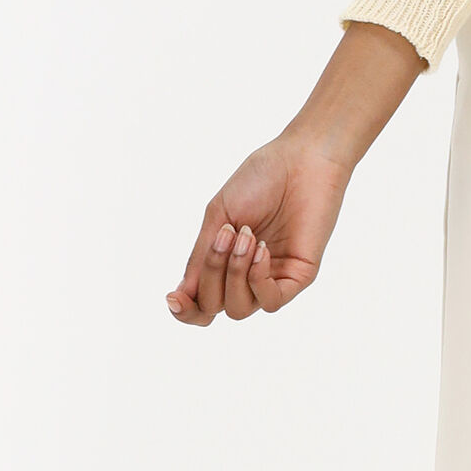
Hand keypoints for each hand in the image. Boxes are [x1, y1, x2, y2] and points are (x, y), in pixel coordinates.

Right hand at [166, 134, 350, 324]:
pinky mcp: (298, 276)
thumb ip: (200, 257)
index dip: (184, 310)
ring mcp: (272, 278)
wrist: (300, 161)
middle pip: (214, 306)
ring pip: (239, 310)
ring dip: (234, 274)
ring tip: (246, 236)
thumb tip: (179, 296)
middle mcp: (246, 276)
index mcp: (224, 263)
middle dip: (210, 273)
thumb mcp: (218, 218)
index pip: (201, 305)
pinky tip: (262, 250)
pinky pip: (271, 302)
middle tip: (226, 234)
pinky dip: (258, 280)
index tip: (170, 298)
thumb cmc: (258, 181)